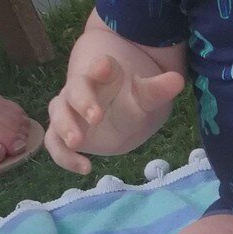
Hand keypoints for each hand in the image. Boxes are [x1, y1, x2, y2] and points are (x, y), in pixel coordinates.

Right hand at [45, 52, 184, 172]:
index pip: (98, 65)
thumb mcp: (146, 96)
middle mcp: (80, 89)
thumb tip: (177, 80)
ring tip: (77, 142)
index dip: (100, 65)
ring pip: (58, 113)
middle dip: (83, 102)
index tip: (105, 66)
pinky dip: (64, 156)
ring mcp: (68, 110)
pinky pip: (55, 143)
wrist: (121, 114)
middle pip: (74, 90)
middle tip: (96, 116)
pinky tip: (85, 168)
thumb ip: (157, 90)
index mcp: (101, 74)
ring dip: (65, 127)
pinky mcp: (64, 132)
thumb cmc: (131, 99)